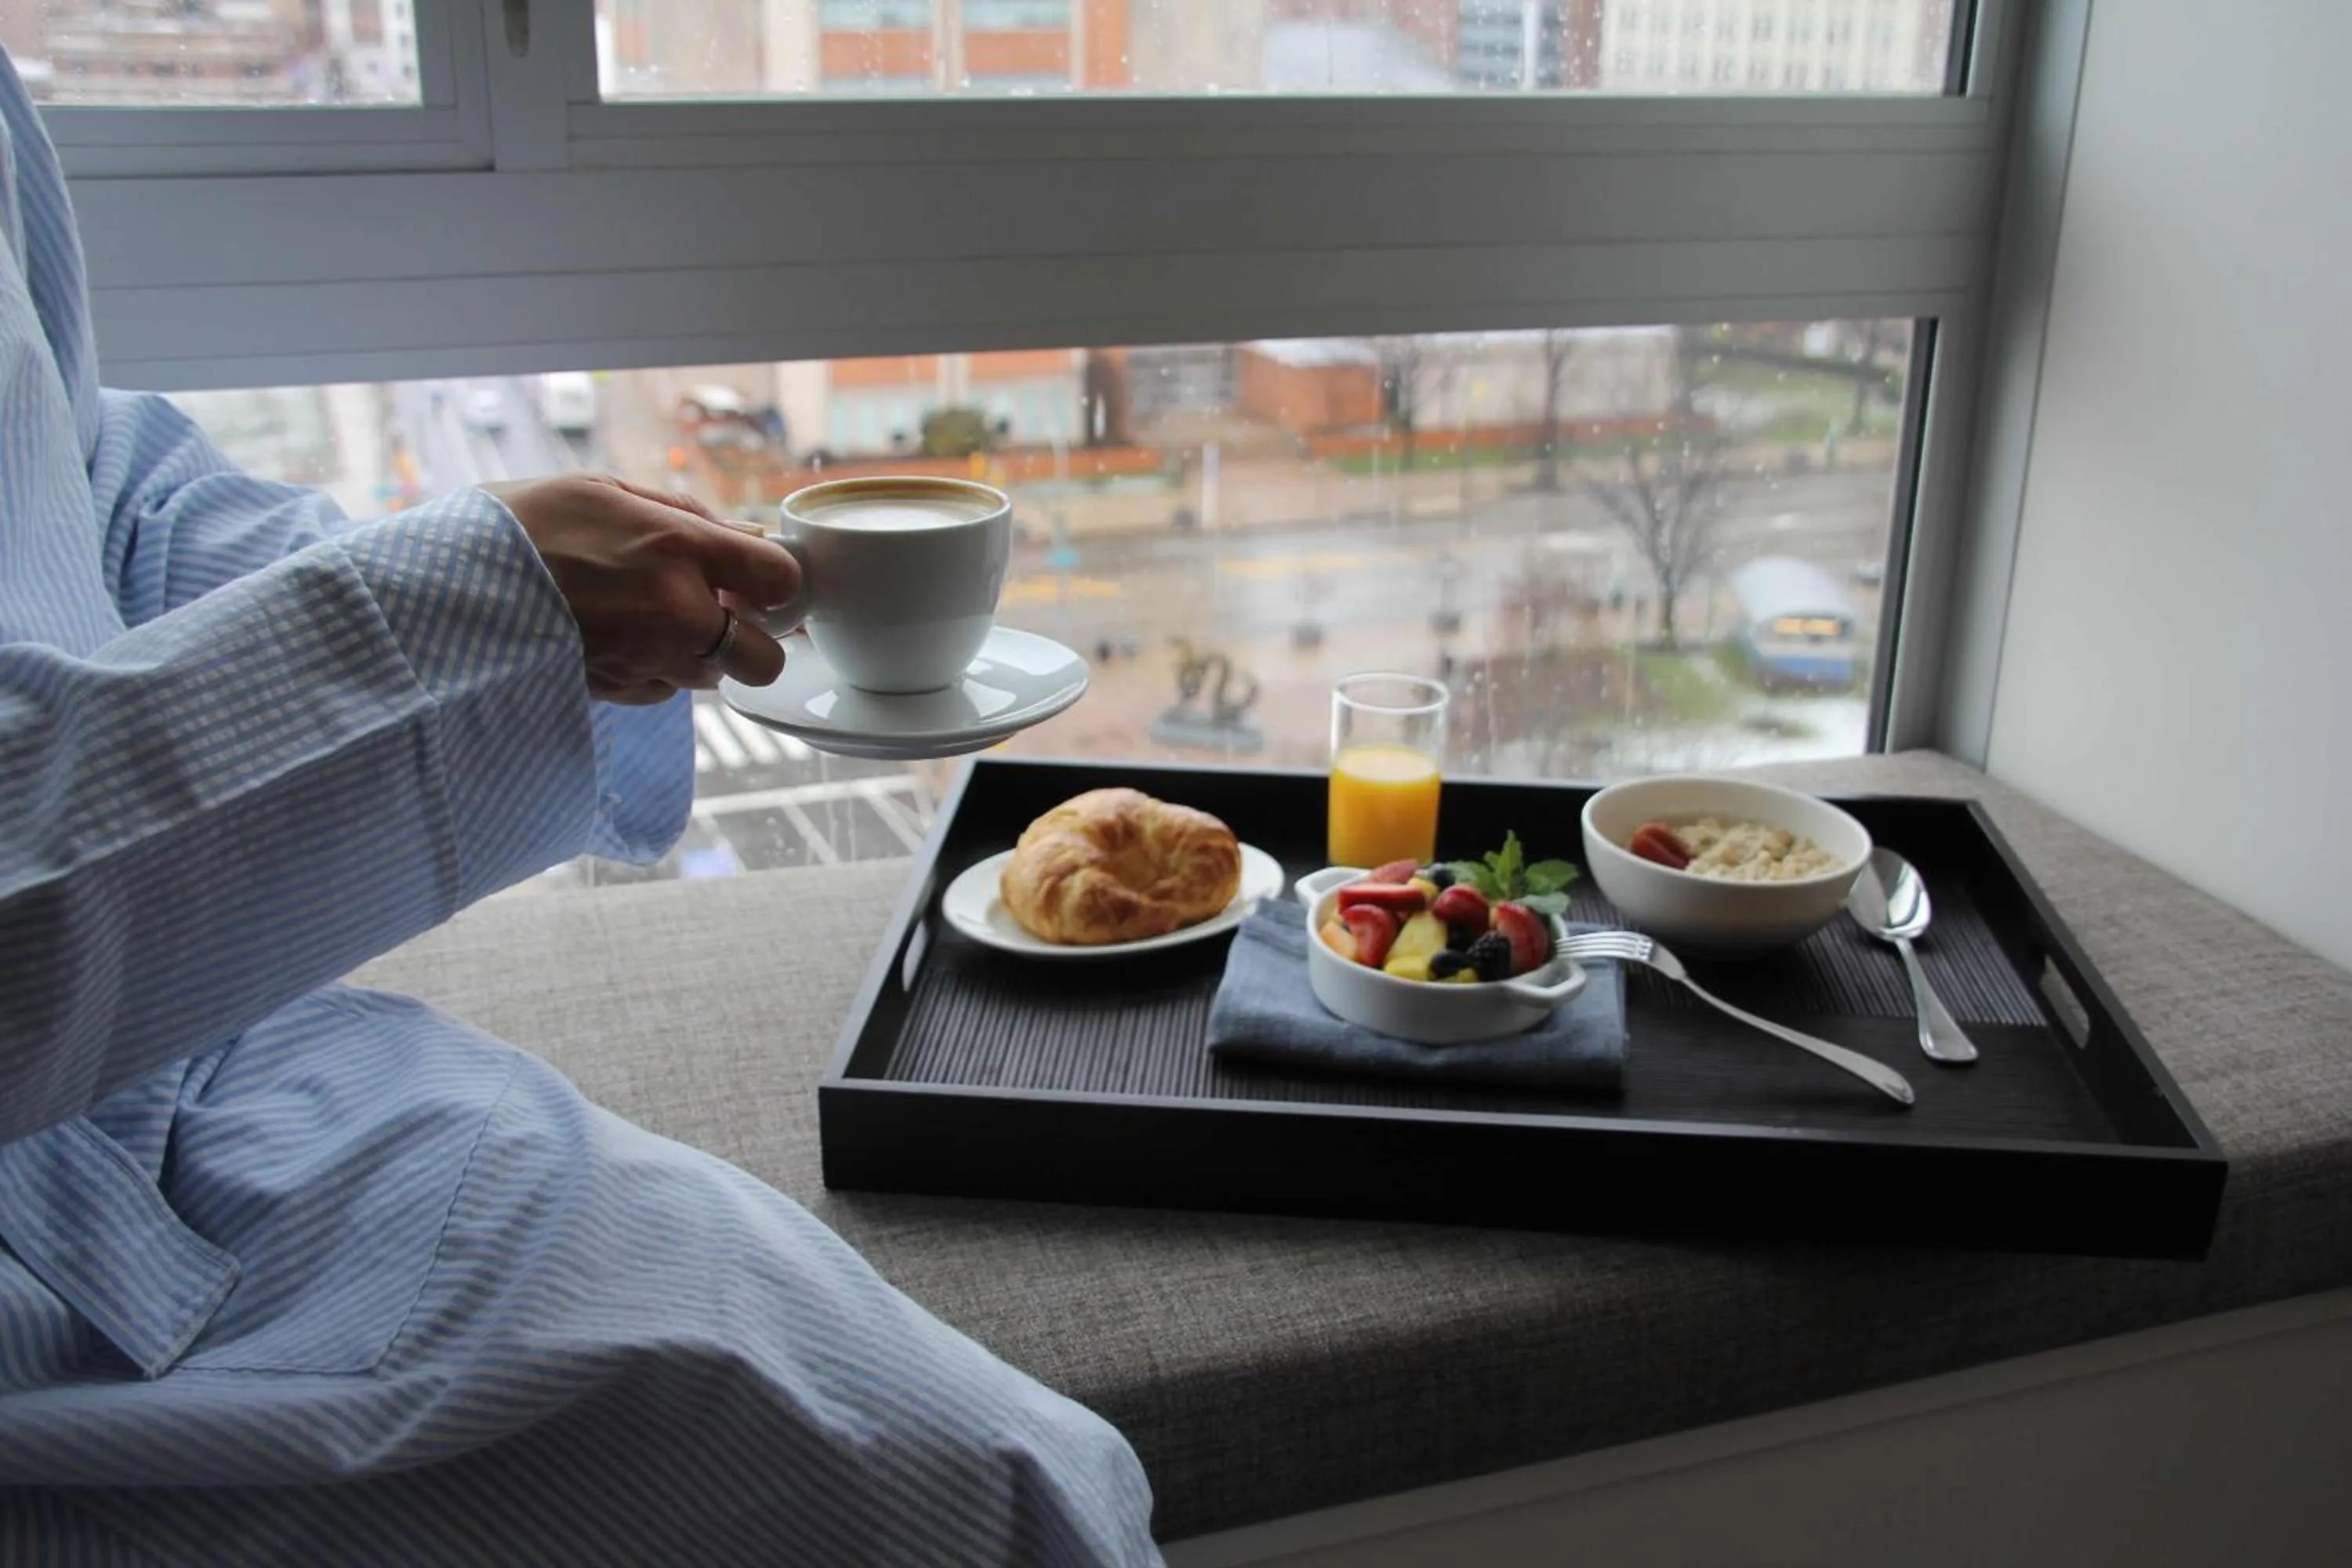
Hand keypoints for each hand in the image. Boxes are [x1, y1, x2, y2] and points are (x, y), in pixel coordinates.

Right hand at [484, 475, 797, 705]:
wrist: (445, 586)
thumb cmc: (522, 525)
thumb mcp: (606, 492)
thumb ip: (688, 517)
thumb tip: (746, 536)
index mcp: (678, 550)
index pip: (781, 579)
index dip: (778, 579)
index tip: (759, 573)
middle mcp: (675, 615)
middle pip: (766, 660)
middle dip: (754, 640)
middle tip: (722, 609)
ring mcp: (647, 662)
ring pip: (713, 678)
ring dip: (700, 653)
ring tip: (650, 615)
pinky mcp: (617, 693)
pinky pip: (665, 690)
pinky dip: (657, 669)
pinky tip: (618, 636)